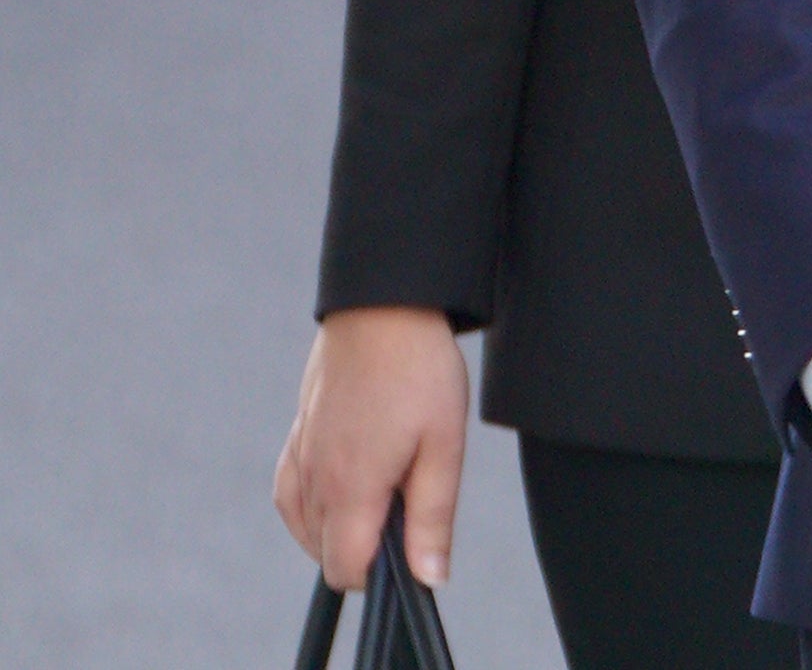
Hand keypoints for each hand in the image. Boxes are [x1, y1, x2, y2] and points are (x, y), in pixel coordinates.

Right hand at [276, 306, 469, 590]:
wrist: (383, 307)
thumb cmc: (419, 371)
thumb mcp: (444, 446)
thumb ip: (432, 518)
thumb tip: (429, 578)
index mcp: (349, 488)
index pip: (344, 570)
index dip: (379, 574)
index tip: (410, 543)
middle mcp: (313, 480)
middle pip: (327, 552)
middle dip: (365, 546)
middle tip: (408, 496)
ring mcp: (298, 457)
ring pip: (308, 526)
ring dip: (343, 523)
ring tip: (388, 480)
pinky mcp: (294, 438)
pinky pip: (292, 495)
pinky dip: (316, 503)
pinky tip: (347, 481)